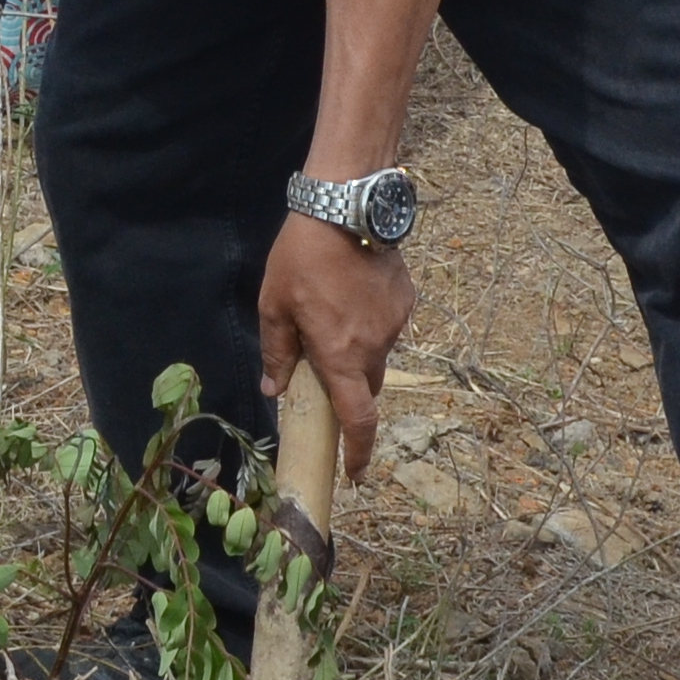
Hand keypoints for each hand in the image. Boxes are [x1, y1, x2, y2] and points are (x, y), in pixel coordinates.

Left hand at [259, 214, 416, 483]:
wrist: (346, 206)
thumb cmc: (301, 257)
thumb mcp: (274, 305)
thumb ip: (277, 351)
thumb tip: (273, 389)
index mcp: (341, 356)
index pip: (359, 420)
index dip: (359, 452)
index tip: (356, 473)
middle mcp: (375, 347)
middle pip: (366, 387)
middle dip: (349, 391)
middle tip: (325, 370)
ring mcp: (395, 324)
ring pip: (377, 354)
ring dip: (357, 349)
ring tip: (334, 311)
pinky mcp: (406, 301)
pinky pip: (388, 326)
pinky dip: (370, 323)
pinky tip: (353, 292)